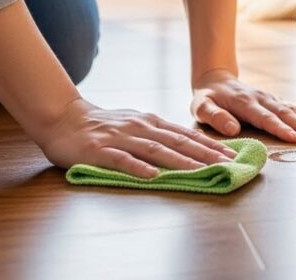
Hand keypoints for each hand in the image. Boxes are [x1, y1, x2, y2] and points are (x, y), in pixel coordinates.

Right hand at [36, 98, 237, 178]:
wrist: (63, 118)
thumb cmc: (103, 125)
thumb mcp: (136, 124)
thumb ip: (158, 134)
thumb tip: (189, 146)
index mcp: (151, 122)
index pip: (185, 134)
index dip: (210, 145)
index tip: (232, 155)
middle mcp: (140, 127)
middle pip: (177, 141)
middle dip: (204, 153)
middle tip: (227, 164)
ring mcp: (120, 138)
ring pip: (155, 149)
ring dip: (179, 161)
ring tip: (200, 170)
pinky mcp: (99, 150)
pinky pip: (121, 159)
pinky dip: (137, 167)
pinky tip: (152, 176)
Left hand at [190, 69, 295, 142]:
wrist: (215, 80)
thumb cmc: (207, 98)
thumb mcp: (201, 107)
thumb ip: (215, 117)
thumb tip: (233, 129)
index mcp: (244, 103)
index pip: (265, 118)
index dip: (280, 128)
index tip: (295, 138)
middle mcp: (261, 99)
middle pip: (284, 113)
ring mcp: (270, 98)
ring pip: (292, 109)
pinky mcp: (275, 100)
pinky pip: (294, 106)